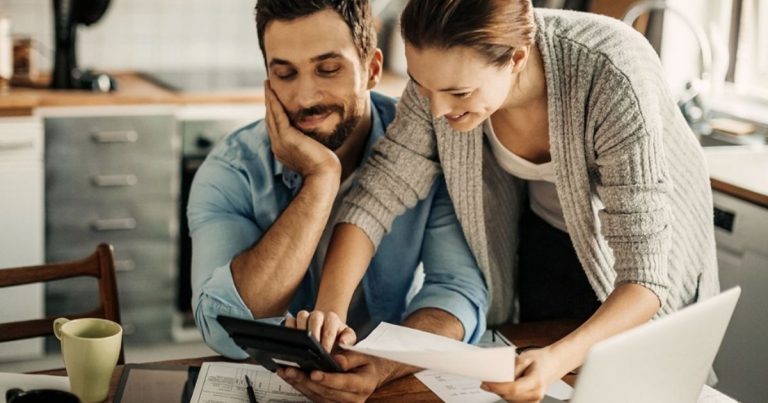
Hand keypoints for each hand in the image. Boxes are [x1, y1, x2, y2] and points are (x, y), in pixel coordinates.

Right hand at [264, 81, 340, 178]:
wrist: (323, 175)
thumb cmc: (323, 166)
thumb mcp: (312, 151)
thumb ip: (307, 142)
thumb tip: (313, 135)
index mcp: (282, 149)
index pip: (275, 126)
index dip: (273, 112)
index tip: (273, 99)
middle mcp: (277, 145)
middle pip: (270, 119)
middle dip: (268, 102)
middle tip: (267, 86)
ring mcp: (280, 141)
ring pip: (271, 115)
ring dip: (268, 98)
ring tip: (267, 84)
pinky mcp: (286, 137)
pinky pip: (277, 115)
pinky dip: (273, 102)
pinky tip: (272, 91)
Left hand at [278, 351, 395, 402]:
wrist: (372, 374)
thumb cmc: (367, 363)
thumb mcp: (364, 355)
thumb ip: (350, 358)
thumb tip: (337, 361)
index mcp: (363, 385)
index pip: (343, 383)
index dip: (327, 379)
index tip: (313, 373)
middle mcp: (352, 399)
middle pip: (326, 392)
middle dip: (306, 380)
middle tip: (291, 370)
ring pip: (317, 396)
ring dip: (300, 384)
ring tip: (287, 372)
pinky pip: (315, 397)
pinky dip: (302, 387)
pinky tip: (292, 378)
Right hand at [285, 310, 356, 352]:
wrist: (328, 332)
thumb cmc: (337, 337)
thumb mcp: (348, 338)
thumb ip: (349, 340)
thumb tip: (343, 342)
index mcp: (332, 318)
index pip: (330, 327)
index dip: (327, 340)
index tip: (325, 352)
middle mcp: (318, 315)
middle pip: (315, 319)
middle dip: (314, 335)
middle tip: (313, 350)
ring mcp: (305, 317)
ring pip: (301, 316)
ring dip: (301, 331)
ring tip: (301, 347)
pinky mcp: (294, 321)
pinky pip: (289, 321)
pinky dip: (289, 331)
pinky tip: (290, 343)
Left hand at [481, 347, 564, 402]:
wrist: (553, 364)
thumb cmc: (541, 359)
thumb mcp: (525, 357)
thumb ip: (511, 367)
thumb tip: (498, 375)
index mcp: (536, 382)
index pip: (513, 389)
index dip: (497, 387)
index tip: (486, 382)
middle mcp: (536, 394)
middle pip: (509, 396)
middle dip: (496, 389)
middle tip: (487, 380)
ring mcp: (534, 400)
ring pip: (510, 400)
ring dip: (500, 391)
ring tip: (497, 381)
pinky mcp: (530, 402)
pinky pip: (513, 400)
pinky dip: (506, 394)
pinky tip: (504, 386)